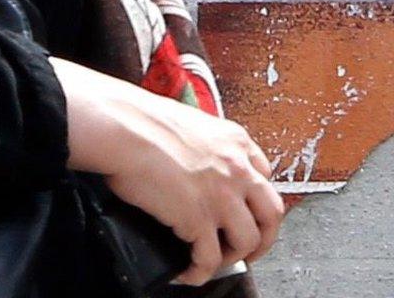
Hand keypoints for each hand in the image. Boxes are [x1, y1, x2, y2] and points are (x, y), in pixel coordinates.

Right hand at [50, 57, 284, 285]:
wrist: (122, 129)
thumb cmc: (141, 121)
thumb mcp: (190, 124)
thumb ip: (203, 146)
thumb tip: (193, 164)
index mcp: (235, 141)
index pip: (264, 175)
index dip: (255, 199)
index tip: (245, 210)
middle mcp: (237, 169)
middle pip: (271, 213)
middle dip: (264, 237)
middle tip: (248, 248)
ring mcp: (222, 196)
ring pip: (248, 240)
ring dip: (234, 256)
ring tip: (215, 261)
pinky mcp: (199, 220)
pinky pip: (210, 259)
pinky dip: (200, 273)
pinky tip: (187, 273)